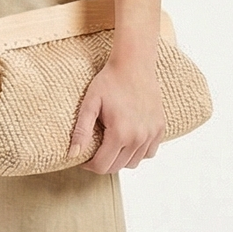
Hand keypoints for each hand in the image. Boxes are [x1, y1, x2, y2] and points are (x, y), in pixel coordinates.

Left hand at [71, 49, 164, 173]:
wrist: (134, 64)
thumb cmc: (110, 81)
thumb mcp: (90, 104)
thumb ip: (81, 131)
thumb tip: (72, 155)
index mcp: (120, 133)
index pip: (103, 166)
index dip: (89, 165)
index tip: (83, 157)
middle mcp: (138, 138)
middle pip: (118, 167)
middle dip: (103, 162)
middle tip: (95, 150)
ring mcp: (152, 134)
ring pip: (134, 162)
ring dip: (120, 159)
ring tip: (111, 144)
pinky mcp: (160, 128)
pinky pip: (149, 152)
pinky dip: (138, 152)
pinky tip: (128, 140)